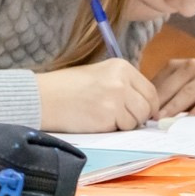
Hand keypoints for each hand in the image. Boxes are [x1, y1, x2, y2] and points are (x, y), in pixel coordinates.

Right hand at [36, 59, 160, 132]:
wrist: (44, 97)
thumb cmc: (68, 87)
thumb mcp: (100, 75)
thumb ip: (123, 85)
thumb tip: (145, 105)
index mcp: (121, 67)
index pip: (150, 90)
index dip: (149, 105)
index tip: (144, 113)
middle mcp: (121, 80)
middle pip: (147, 107)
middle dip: (138, 116)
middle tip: (122, 118)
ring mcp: (116, 98)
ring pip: (137, 120)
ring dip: (125, 124)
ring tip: (105, 117)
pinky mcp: (108, 115)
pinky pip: (123, 128)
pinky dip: (113, 129)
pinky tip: (97, 120)